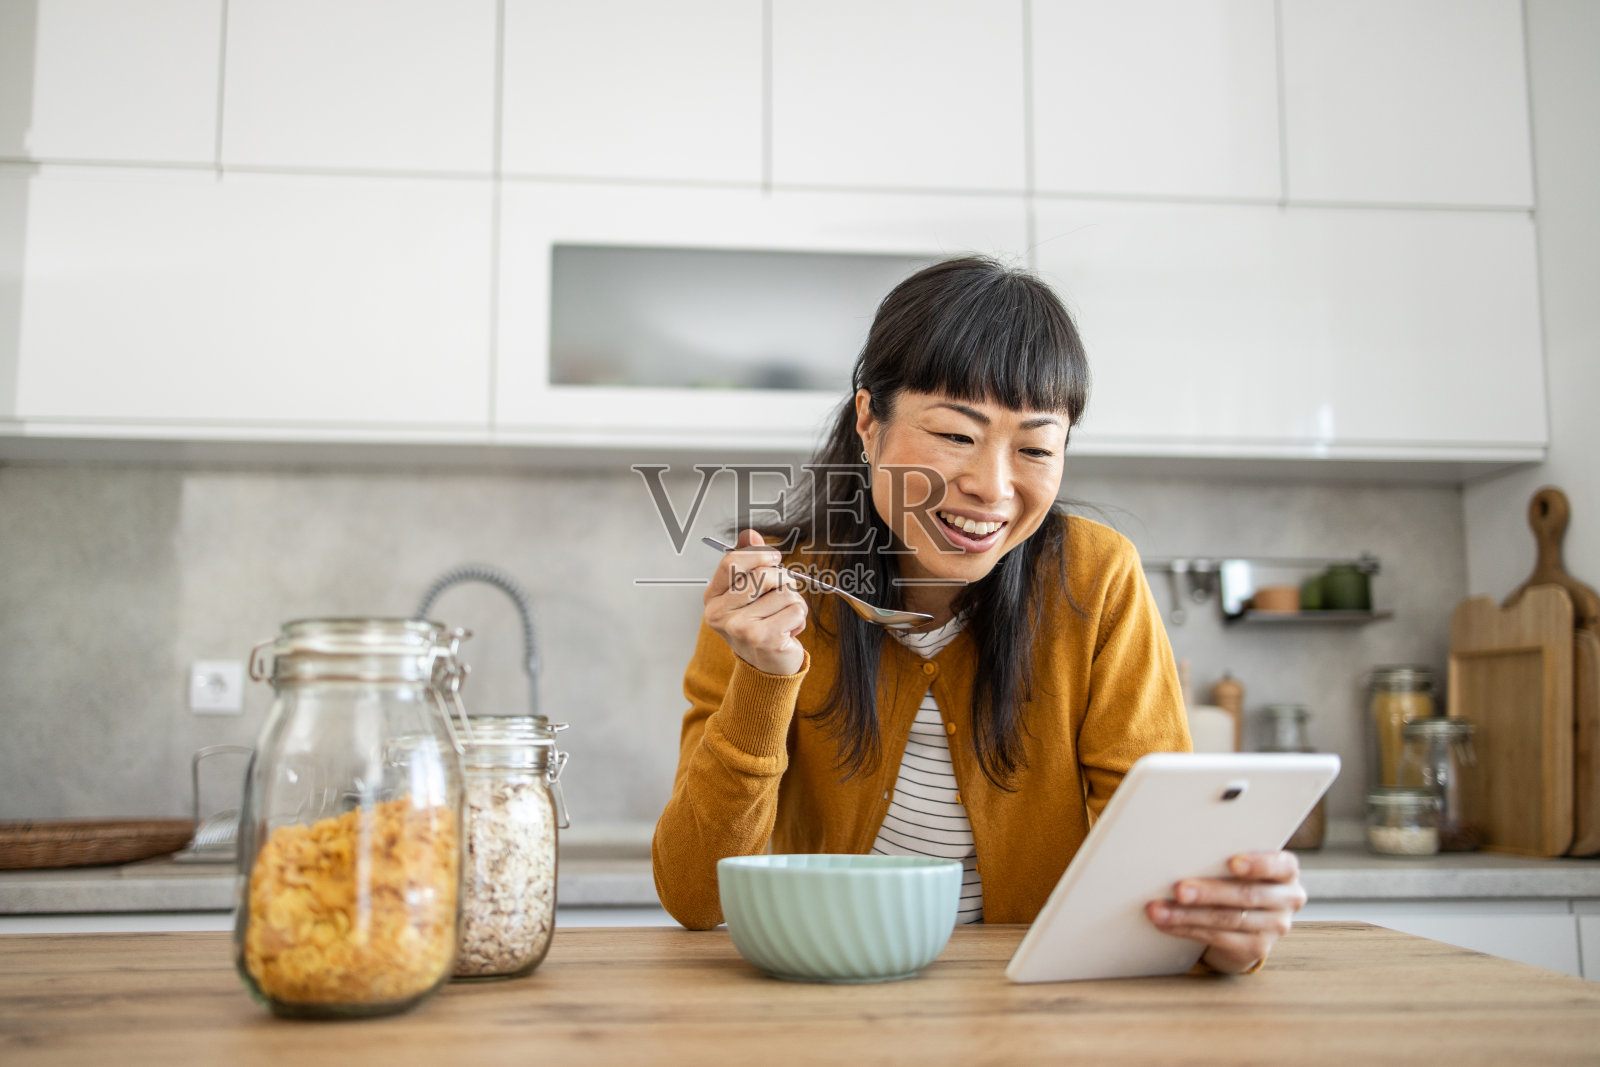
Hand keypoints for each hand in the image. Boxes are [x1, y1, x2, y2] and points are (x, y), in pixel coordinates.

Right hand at [703, 529, 807, 676]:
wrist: (766, 669)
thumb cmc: (758, 628)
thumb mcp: (748, 595)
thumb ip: (748, 563)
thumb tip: (750, 534)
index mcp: (713, 599)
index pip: (731, 562)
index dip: (757, 554)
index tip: (774, 558)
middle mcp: (721, 615)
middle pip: (761, 575)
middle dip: (782, 579)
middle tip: (784, 592)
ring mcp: (741, 628)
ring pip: (783, 592)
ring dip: (793, 602)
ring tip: (783, 618)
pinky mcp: (764, 638)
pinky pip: (796, 608)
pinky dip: (800, 617)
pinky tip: (788, 630)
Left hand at [1145, 851, 1306, 973]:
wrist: (1247, 922)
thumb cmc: (1237, 880)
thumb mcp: (1241, 867)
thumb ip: (1224, 857)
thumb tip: (1181, 849)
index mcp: (1285, 870)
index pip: (1279, 865)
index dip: (1257, 864)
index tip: (1232, 862)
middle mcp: (1287, 898)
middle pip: (1246, 895)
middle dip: (1208, 892)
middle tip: (1179, 890)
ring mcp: (1274, 926)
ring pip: (1228, 919)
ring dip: (1188, 915)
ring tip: (1159, 910)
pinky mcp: (1257, 948)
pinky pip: (1218, 938)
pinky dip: (1187, 929)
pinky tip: (1167, 924)